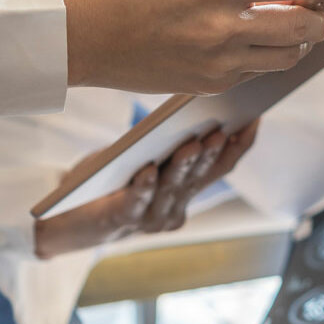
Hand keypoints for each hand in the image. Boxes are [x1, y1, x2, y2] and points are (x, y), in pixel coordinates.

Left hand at [32, 121, 258, 258]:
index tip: (254, 117)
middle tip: (223, 127)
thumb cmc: (111, 180)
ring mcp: (152, 218)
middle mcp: (175, 207)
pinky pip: (137, 202)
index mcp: (186, 191)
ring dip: (185, 166)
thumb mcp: (147, 156)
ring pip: (173, 188)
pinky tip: (148, 169)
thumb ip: (172, 143)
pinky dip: (145, 186)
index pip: (223, 167)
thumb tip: (199, 104)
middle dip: (212, 151)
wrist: (69, 216)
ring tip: (192, 143)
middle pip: (200, 177)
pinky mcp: (122, 220)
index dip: (240, 144)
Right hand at [60, 0, 323, 94]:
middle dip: (321, 18)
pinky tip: (251, 43)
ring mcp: (218, 63)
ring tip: (291, 27)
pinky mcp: (209, 86)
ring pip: (286, 57)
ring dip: (298, 42)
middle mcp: (224, 29)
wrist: (85, 36)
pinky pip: (253, 71)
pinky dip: (262, 56)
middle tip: (319, 9)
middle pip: (303, 29)